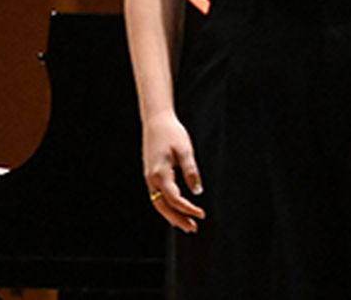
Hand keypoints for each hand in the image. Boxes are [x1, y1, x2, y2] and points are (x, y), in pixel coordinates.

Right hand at [141, 111, 205, 231]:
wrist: (156, 121)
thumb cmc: (172, 133)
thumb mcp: (185, 151)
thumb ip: (191, 171)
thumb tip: (197, 191)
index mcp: (160, 174)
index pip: (175, 199)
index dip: (188, 209)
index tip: (201, 214)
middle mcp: (152, 179)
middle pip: (163, 207)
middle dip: (178, 219)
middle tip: (193, 229)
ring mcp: (149, 178)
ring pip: (159, 203)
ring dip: (172, 215)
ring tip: (186, 224)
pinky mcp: (150, 175)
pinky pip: (158, 196)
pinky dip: (167, 206)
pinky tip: (177, 209)